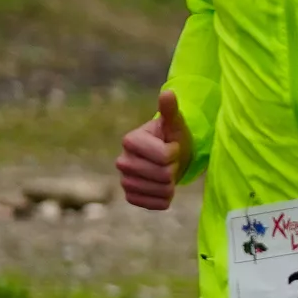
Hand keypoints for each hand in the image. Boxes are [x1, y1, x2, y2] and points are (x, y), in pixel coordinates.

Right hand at [117, 90, 191, 211]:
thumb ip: (170, 110)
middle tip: (170, 162)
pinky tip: (163, 189)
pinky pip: (154, 205)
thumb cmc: (173, 138)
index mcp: (130, 140)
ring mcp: (124, 180)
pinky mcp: (130, 197)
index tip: (172, 147)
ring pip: (159, 191)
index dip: (175, 152)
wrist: (170, 159)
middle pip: (163, 175)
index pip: (165, 156)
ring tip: (167, 173)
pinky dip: (164, 199)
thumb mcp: (175, 123)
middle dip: (174, 169)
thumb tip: (168, 93)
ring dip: (171, 184)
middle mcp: (122, 161)